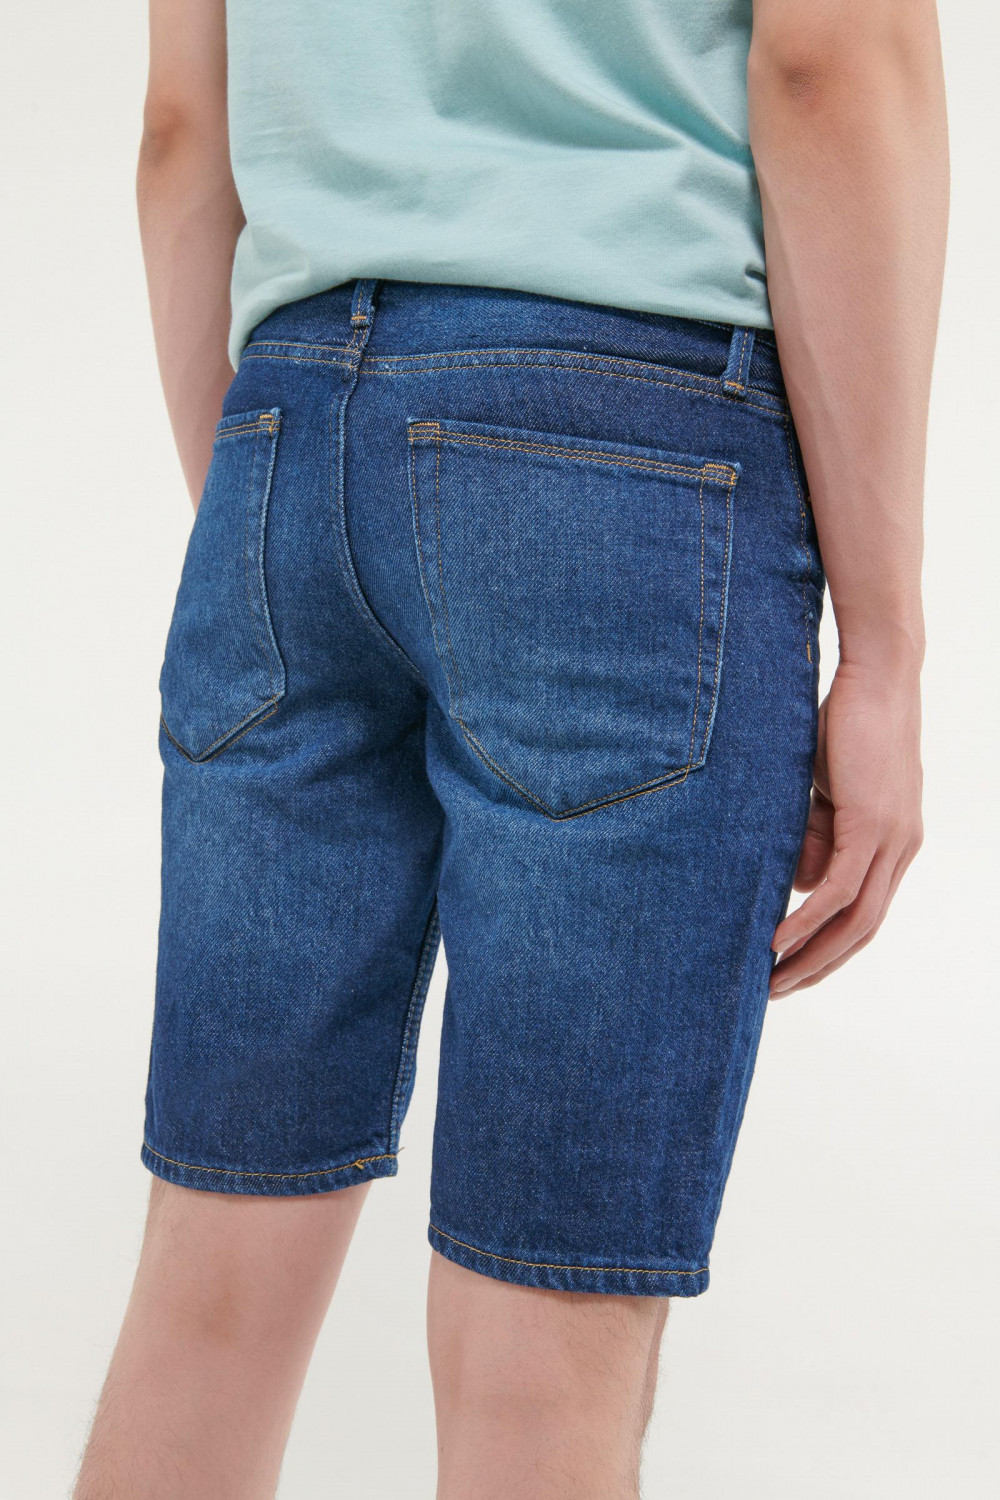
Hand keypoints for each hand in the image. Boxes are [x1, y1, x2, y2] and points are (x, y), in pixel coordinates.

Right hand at [770, 658, 922, 995]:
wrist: (878, 678)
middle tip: (776, 992)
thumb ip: (817, 837)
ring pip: (854, 919)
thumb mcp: (826, 792)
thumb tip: (799, 884)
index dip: (829, 947)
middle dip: (818, 966)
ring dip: (812, 955)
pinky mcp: (871, 825)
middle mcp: (900, 849)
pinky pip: (839, 889)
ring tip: (773, 980)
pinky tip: (779, 942)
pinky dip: (809, 920)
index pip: (865, 914)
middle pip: (862, 930)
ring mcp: (891, 839)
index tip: (792, 969)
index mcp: (894, 843)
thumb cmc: (849, 724)